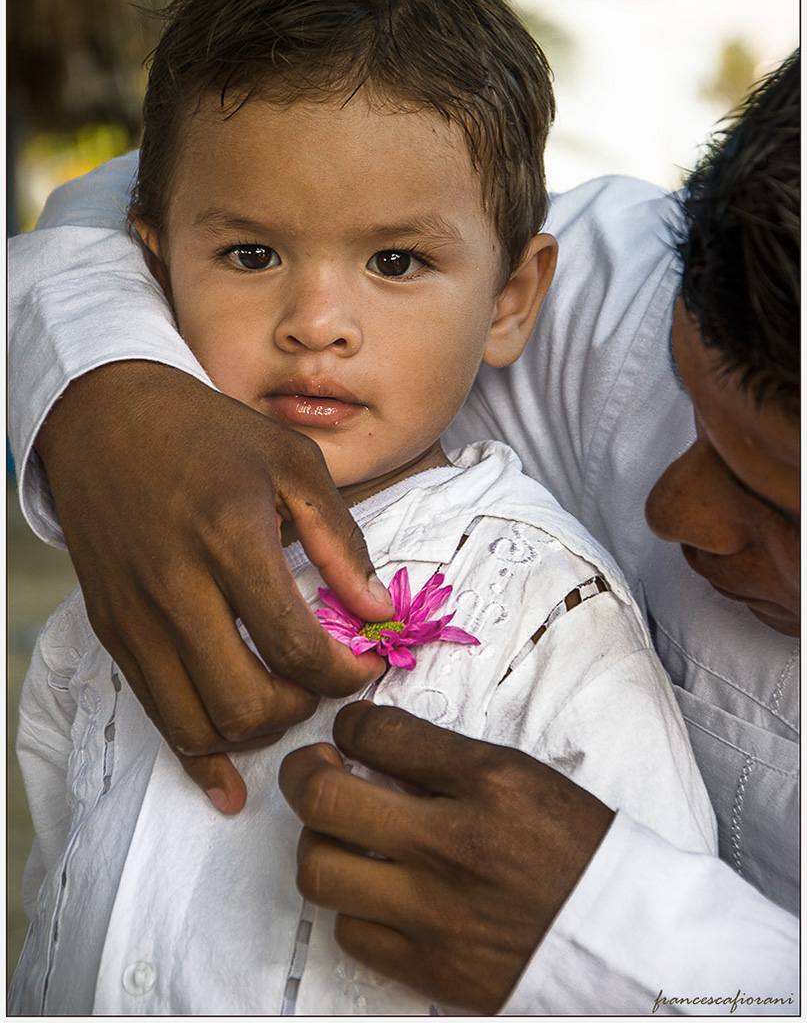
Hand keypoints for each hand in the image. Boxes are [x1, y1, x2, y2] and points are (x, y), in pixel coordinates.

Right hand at [35, 362, 389, 812]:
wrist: (106, 419)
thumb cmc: (211, 434)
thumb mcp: (293, 462)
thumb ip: (341, 541)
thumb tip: (377, 611)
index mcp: (230, 536)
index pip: (295, 644)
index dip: (345, 673)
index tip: (368, 664)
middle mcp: (175, 585)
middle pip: (245, 701)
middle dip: (301, 710)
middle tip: (324, 682)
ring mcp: (136, 615)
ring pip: (197, 725)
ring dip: (254, 733)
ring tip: (284, 701)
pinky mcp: (112, 631)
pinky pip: (155, 716)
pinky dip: (197, 753)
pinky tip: (228, 772)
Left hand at [280, 701, 613, 1012]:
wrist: (626, 935)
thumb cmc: (577, 849)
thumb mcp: (522, 777)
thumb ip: (446, 761)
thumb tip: (374, 746)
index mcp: (486, 781)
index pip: (378, 733)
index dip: (348, 724)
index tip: (348, 732)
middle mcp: (454, 843)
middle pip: (325, 800)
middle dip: (302, 774)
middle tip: (312, 772)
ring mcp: (437, 911)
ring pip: (319, 870)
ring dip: (317, 844)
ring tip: (336, 836)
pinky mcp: (432, 968)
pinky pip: (350, 932)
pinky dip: (350, 908)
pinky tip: (372, 892)